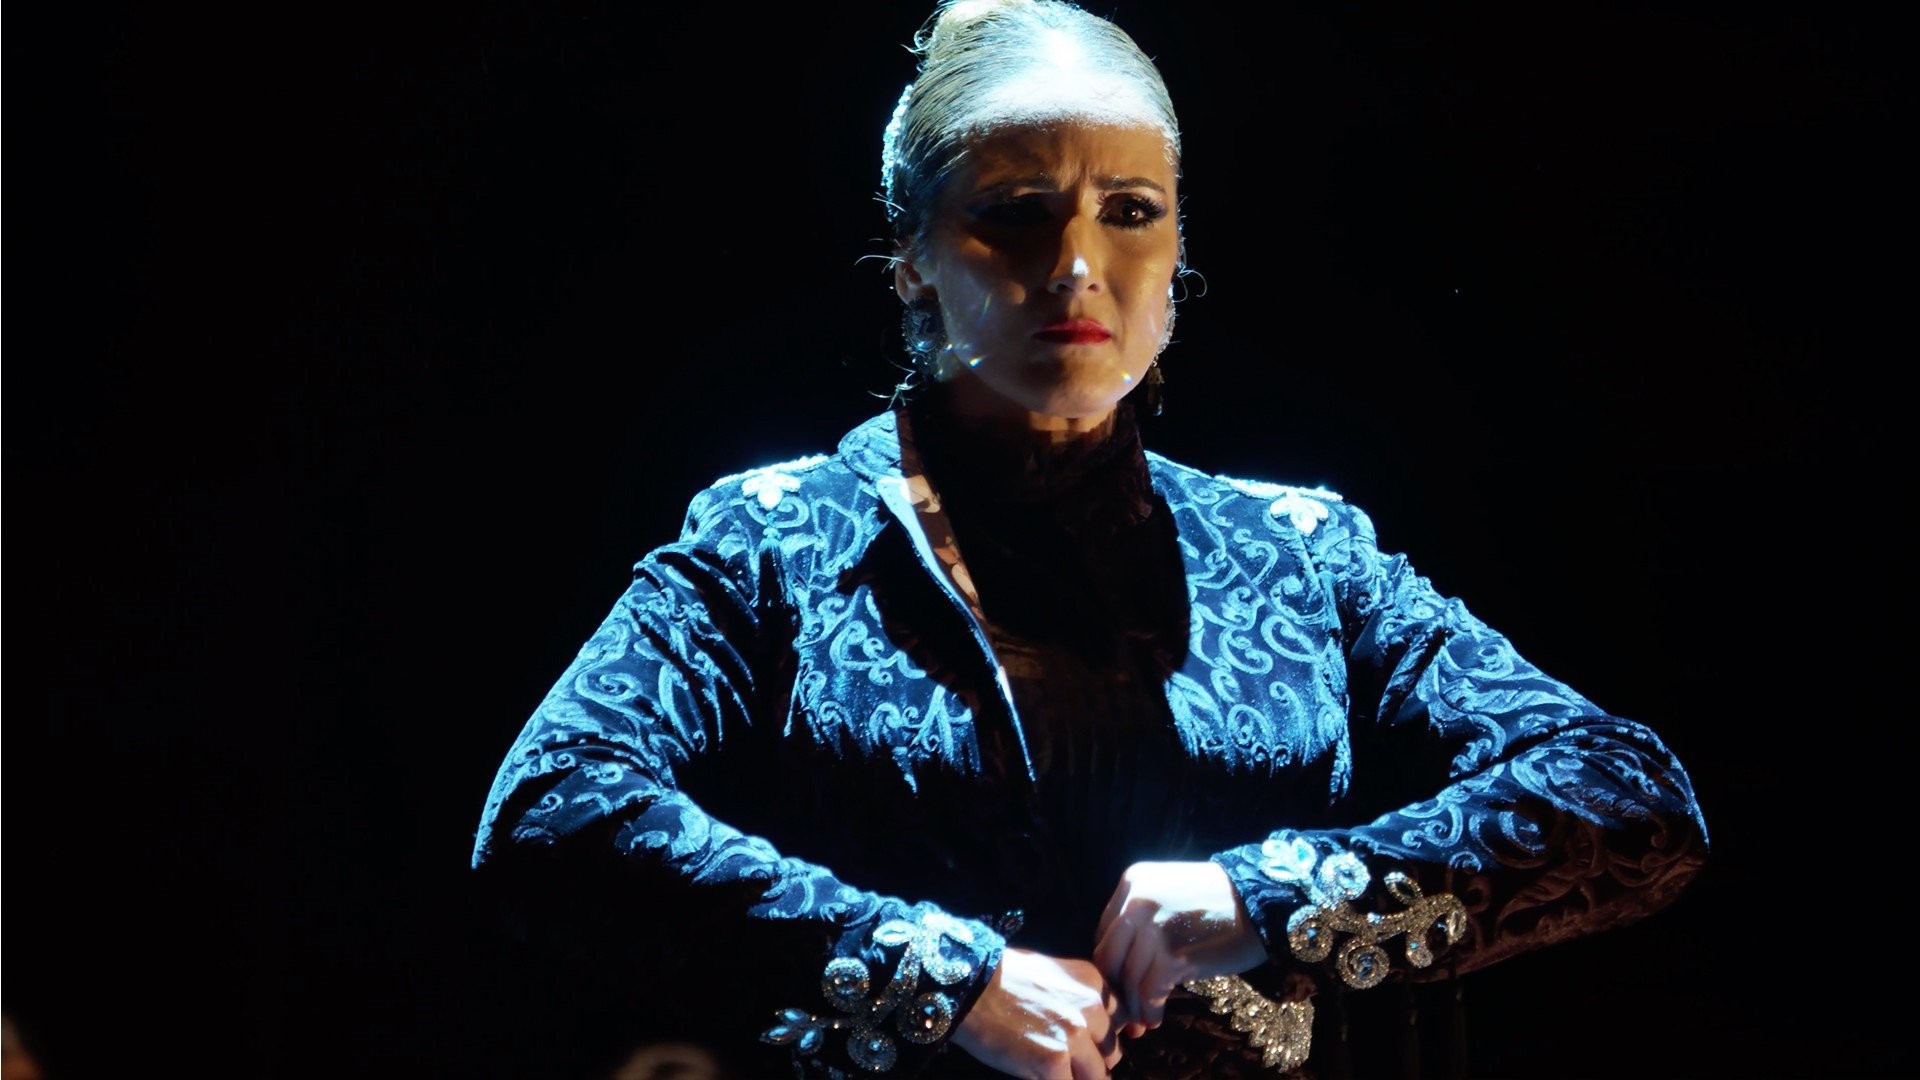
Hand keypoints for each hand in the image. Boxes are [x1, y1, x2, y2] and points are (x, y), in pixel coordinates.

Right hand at [951, 947, 1123, 1078]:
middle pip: (1113, 1052)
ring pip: (1099, 1077)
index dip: (1107, 1038)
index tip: (1095, 1047)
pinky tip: (1042, 1075)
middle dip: (1094, 1062)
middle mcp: (1093, 1008)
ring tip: (1054, 1070)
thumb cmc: (1004, 979)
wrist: (970, 987)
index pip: (1124, 1020)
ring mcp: (1076, 1037)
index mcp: (1094, 984)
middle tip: (1069, 1062)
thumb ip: (1081, 997)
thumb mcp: (1054, 974)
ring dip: (1080, 1077)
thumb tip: (1095, 1027)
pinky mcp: (1055, 1063)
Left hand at [1094, 860, 1267, 1038]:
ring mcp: (1153, 928)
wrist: (1260, 903)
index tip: (1117, 984)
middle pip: (1109, 958)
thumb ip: (1141, 914)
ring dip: (1133, 1007)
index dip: (1110, 964)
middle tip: (1120, 1013)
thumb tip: (1119, 962)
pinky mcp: (1172, 955)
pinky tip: (1156, 1019)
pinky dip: (1150, 1011)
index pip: (1104, 932)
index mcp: (1133, 882)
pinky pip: (1150, 993)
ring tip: (1140, 1023)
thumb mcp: (1169, 889)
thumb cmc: (1218, 901)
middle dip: (1113, 990)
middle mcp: (1137, 902)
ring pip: (1128, 979)